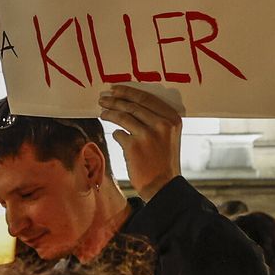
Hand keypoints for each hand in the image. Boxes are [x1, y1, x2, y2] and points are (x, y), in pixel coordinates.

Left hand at [99, 86, 181, 200]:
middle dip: (114, 100)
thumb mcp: (168, 135)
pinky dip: (116, 134)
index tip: (115, 89)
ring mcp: (147, 135)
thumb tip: (129, 102)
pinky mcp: (133, 146)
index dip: (128, 91)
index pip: (147, 98)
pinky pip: (118, 134)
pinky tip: (117, 135)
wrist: (163, 185)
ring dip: (109, 113)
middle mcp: (161, 124)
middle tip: (102, 99)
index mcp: (172, 118)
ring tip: (103, 113)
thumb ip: (155, 118)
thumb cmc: (163, 159)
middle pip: (132, 105)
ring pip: (122, 116)